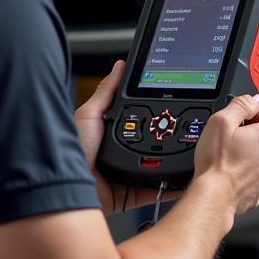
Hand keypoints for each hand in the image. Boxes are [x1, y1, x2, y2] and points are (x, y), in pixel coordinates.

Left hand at [74, 60, 182, 213]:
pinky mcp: (132, 192)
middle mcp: (121, 152)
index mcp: (111, 132)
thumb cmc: (72, 150)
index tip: (171, 103)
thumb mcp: (89, 114)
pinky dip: (171, 185)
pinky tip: (182, 176)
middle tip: (183, 127)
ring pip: (158, 164)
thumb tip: (119, 67)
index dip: (154, 112)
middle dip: (168, 135)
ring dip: (172, 159)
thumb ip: (107, 91)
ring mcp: (128, 173)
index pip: (138, 119)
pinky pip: (157, 188)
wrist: (69, 186)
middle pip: (151, 141)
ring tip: (188, 149)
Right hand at [191, 94, 258, 217]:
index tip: (246, 121)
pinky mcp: (255, 193)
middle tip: (230, 141)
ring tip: (226, 160)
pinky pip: (251, 180)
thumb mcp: (221, 121)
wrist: (212, 197)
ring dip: (246, 159)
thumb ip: (240, 105)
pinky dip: (241, 177)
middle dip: (250, 139)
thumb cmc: (215, 162)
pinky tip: (227, 176)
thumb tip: (254, 99)